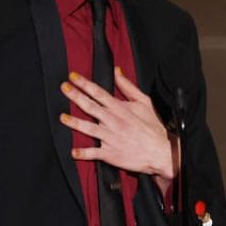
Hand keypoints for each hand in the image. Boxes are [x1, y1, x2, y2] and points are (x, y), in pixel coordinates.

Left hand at [60, 69, 174, 184]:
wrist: (162, 151)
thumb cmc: (153, 127)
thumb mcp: (144, 102)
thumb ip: (127, 87)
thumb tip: (117, 72)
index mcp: (120, 109)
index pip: (99, 93)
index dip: (84, 83)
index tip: (73, 76)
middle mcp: (113, 121)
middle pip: (90, 106)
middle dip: (75, 96)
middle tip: (63, 88)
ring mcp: (111, 138)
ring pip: (89, 129)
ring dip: (74, 122)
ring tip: (63, 117)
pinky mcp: (111, 153)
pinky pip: (94, 153)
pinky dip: (83, 153)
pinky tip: (73, 152)